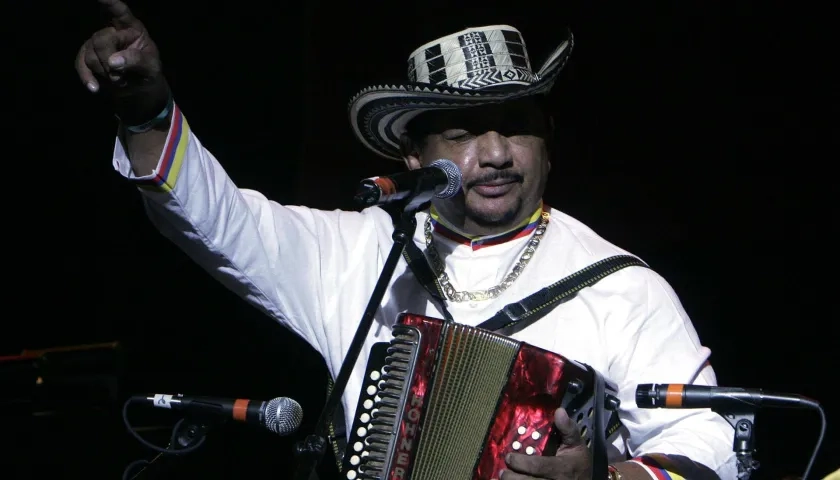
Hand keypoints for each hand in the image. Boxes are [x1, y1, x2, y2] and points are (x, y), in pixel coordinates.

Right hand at [75, 0, 168, 123]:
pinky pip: (80, 63)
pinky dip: (87, 77)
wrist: (138, 87)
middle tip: (123, 77)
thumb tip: (113, 61)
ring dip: (105, 73)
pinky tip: (94, 88)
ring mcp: (97, 42)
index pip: (120, 12)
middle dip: (110, 62)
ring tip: (120, 80)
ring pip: (90, 54)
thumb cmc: (148, 71)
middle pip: (100, 40)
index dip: (110, 3)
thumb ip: (137, 61)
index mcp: (132, 28)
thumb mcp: (151, 68)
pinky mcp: (88, 55)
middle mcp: (112, 30)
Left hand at [501, 408, 591, 479]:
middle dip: (513, 478)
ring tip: (503, 477)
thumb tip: (559, 411)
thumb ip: (568, 428)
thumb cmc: (578, 462)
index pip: (539, 466)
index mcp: (561, 468)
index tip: (509, 456)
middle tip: (502, 471)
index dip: (522, 463)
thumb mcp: (576, 443)